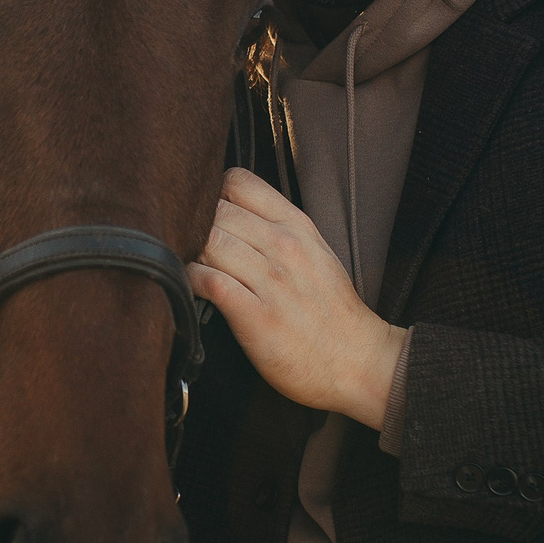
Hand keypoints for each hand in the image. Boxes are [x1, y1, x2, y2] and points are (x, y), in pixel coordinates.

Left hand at [188, 167, 405, 428]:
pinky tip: (192, 288)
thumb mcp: (314, 252)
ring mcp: (271, 280)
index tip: (205, 214)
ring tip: (188, 266)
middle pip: (216, 210)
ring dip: (188, 252)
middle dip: (194, 224)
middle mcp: (284, 246)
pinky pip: (208, 281)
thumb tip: (230, 214)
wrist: (357, 360)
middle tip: (186, 244)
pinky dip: (190, 281)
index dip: (212, 193)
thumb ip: (276, 228)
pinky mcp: (256, 315)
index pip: (239, 181)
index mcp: (297, 225)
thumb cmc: (330, 310)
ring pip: (208, 241)